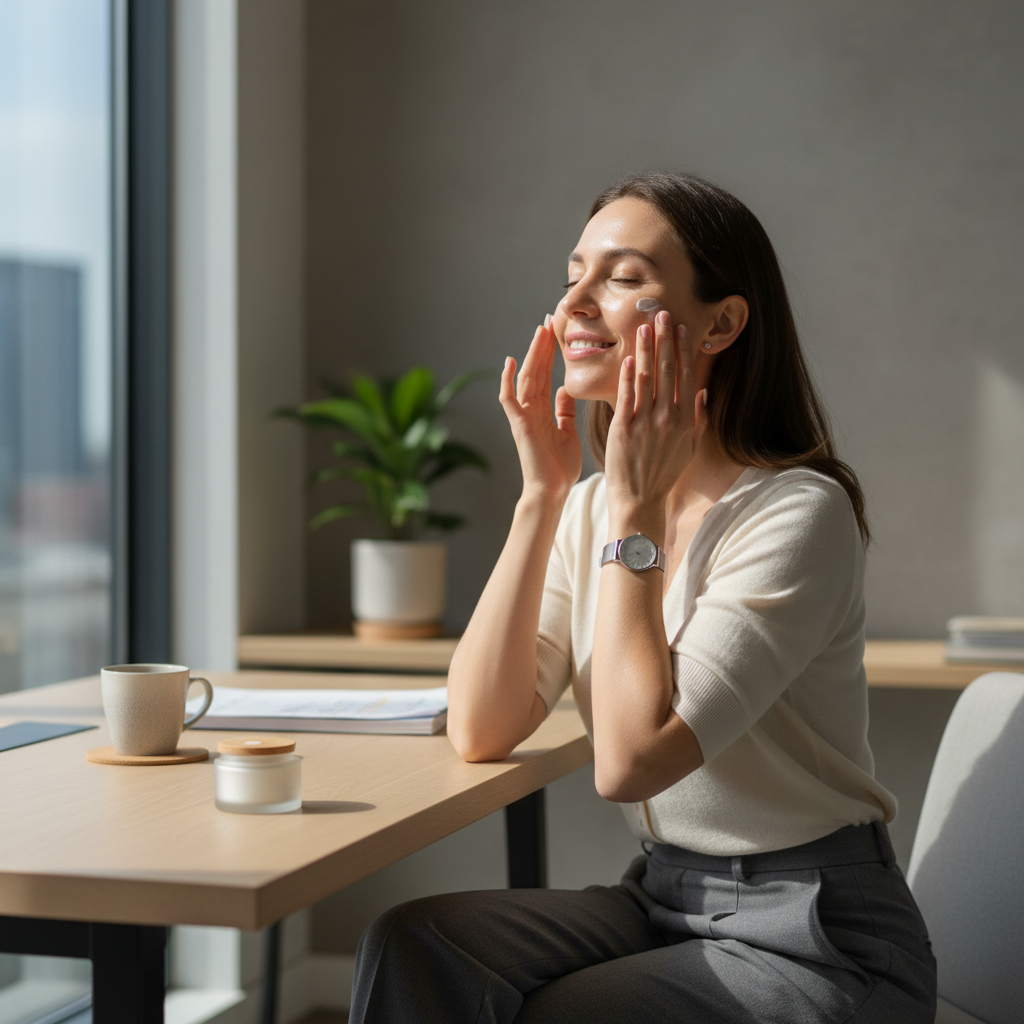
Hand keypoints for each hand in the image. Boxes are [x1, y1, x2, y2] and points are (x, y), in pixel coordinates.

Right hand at [499, 316, 582, 501]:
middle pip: (536, 370)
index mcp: (544, 410)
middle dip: (542, 345)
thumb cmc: (560, 467)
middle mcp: (531, 409)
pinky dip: (508, 381)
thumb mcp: (568, 431)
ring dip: (532, 354)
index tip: (556, 331)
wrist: (553, 491)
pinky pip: (509, 399)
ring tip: (539, 331)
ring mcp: (523, 416)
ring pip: (526, 378)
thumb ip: (564, 411)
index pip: (547, 374)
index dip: (550, 352)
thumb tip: (565, 391)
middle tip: (548, 319)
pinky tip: (510, 362)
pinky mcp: (519, 425)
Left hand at [604, 310, 706, 528]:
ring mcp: (646, 422)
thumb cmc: (663, 474)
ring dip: (645, 349)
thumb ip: (698, 418)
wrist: (640, 500)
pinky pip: (626, 395)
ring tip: (643, 326)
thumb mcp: (689, 447)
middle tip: (661, 314)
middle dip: (665, 339)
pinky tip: (628, 357)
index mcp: (686, 420)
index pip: (687, 376)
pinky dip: (628, 375)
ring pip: (646, 377)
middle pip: (668, 370)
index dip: (684, 350)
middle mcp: (668, 418)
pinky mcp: (624, 428)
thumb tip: (703, 391)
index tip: (681, 328)